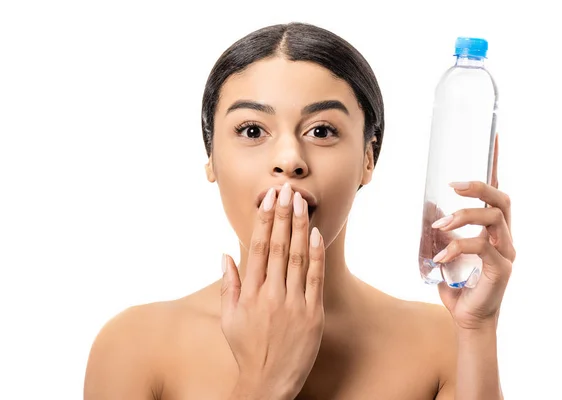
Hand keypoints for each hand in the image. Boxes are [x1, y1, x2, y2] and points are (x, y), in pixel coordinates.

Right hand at [220, 183, 324, 398]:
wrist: (268, 382)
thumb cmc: (247, 349)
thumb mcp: (229, 319)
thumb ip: (229, 285)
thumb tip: (226, 254)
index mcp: (249, 293)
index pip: (258, 247)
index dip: (264, 220)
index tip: (268, 199)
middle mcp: (270, 294)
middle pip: (279, 246)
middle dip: (282, 215)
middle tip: (287, 190)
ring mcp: (293, 303)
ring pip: (298, 257)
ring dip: (299, 227)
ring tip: (301, 202)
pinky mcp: (312, 314)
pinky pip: (315, 278)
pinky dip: (316, 255)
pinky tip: (315, 234)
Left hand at [432, 135, 515, 329]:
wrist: (468, 319)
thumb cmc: (459, 285)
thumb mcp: (445, 251)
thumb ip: (441, 230)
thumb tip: (430, 206)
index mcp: (494, 230)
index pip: (498, 193)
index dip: (495, 166)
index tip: (490, 140)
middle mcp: (504, 237)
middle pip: (502, 200)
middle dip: (478, 188)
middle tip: (453, 186)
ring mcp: (506, 253)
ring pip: (493, 219)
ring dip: (463, 217)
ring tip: (440, 225)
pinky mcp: (501, 269)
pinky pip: (482, 247)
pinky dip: (458, 247)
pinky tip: (440, 256)